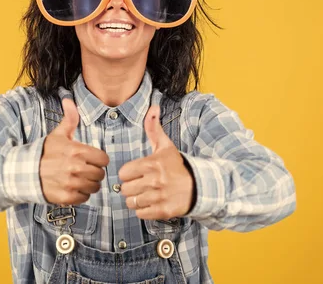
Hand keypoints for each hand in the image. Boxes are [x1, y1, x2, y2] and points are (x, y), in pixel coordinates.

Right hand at [40, 98, 108, 204]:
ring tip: (79, 179)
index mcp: (77, 151)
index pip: (104, 159)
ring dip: (89, 184)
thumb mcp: (58, 134)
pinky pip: (84, 198)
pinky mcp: (66, 197)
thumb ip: (69, 119)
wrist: (25, 172)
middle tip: (84, 170)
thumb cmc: (45, 152)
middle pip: (100, 174)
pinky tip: (72, 188)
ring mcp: (71, 183)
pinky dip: (80, 195)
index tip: (90, 160)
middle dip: (94, 172)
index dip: (98, 160)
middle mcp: (75, 167)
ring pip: (94, 187)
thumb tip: (69, 100)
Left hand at [119, 105, 194, 219]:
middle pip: (125, 189)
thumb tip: (153, 107)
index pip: (123, 173)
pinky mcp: (163, 211)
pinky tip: (151, 203)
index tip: (136, 173)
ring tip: (145, 194)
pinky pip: (140, 214)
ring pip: (131, 202)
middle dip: (131, 188)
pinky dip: (143, 210)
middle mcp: (154, 181)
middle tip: (141, 185)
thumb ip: (154, 128)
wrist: (199, 186)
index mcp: (151, 164)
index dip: (128, 174)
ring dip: (136, 200)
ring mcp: (159, 197)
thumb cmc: (177, 166)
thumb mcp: (165, 146)